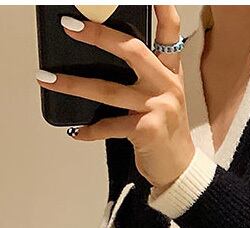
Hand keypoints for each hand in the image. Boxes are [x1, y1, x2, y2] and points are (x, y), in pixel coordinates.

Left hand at [36, 6, 194, 188]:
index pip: (169, 35)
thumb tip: (100, 55)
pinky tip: (78, 131)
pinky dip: (90, 130)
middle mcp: (167, 86)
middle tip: (70, 27)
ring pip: (109, 91)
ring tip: (47, 80)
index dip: (163, 11)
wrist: (179, 168)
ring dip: (73, 85)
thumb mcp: (162, 98)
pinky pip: (111, 126)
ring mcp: (159, 108)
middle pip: (132, 51)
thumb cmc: (165, 131)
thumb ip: (143, 76)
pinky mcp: (148, 130)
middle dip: (99, 36)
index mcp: (171, 73)